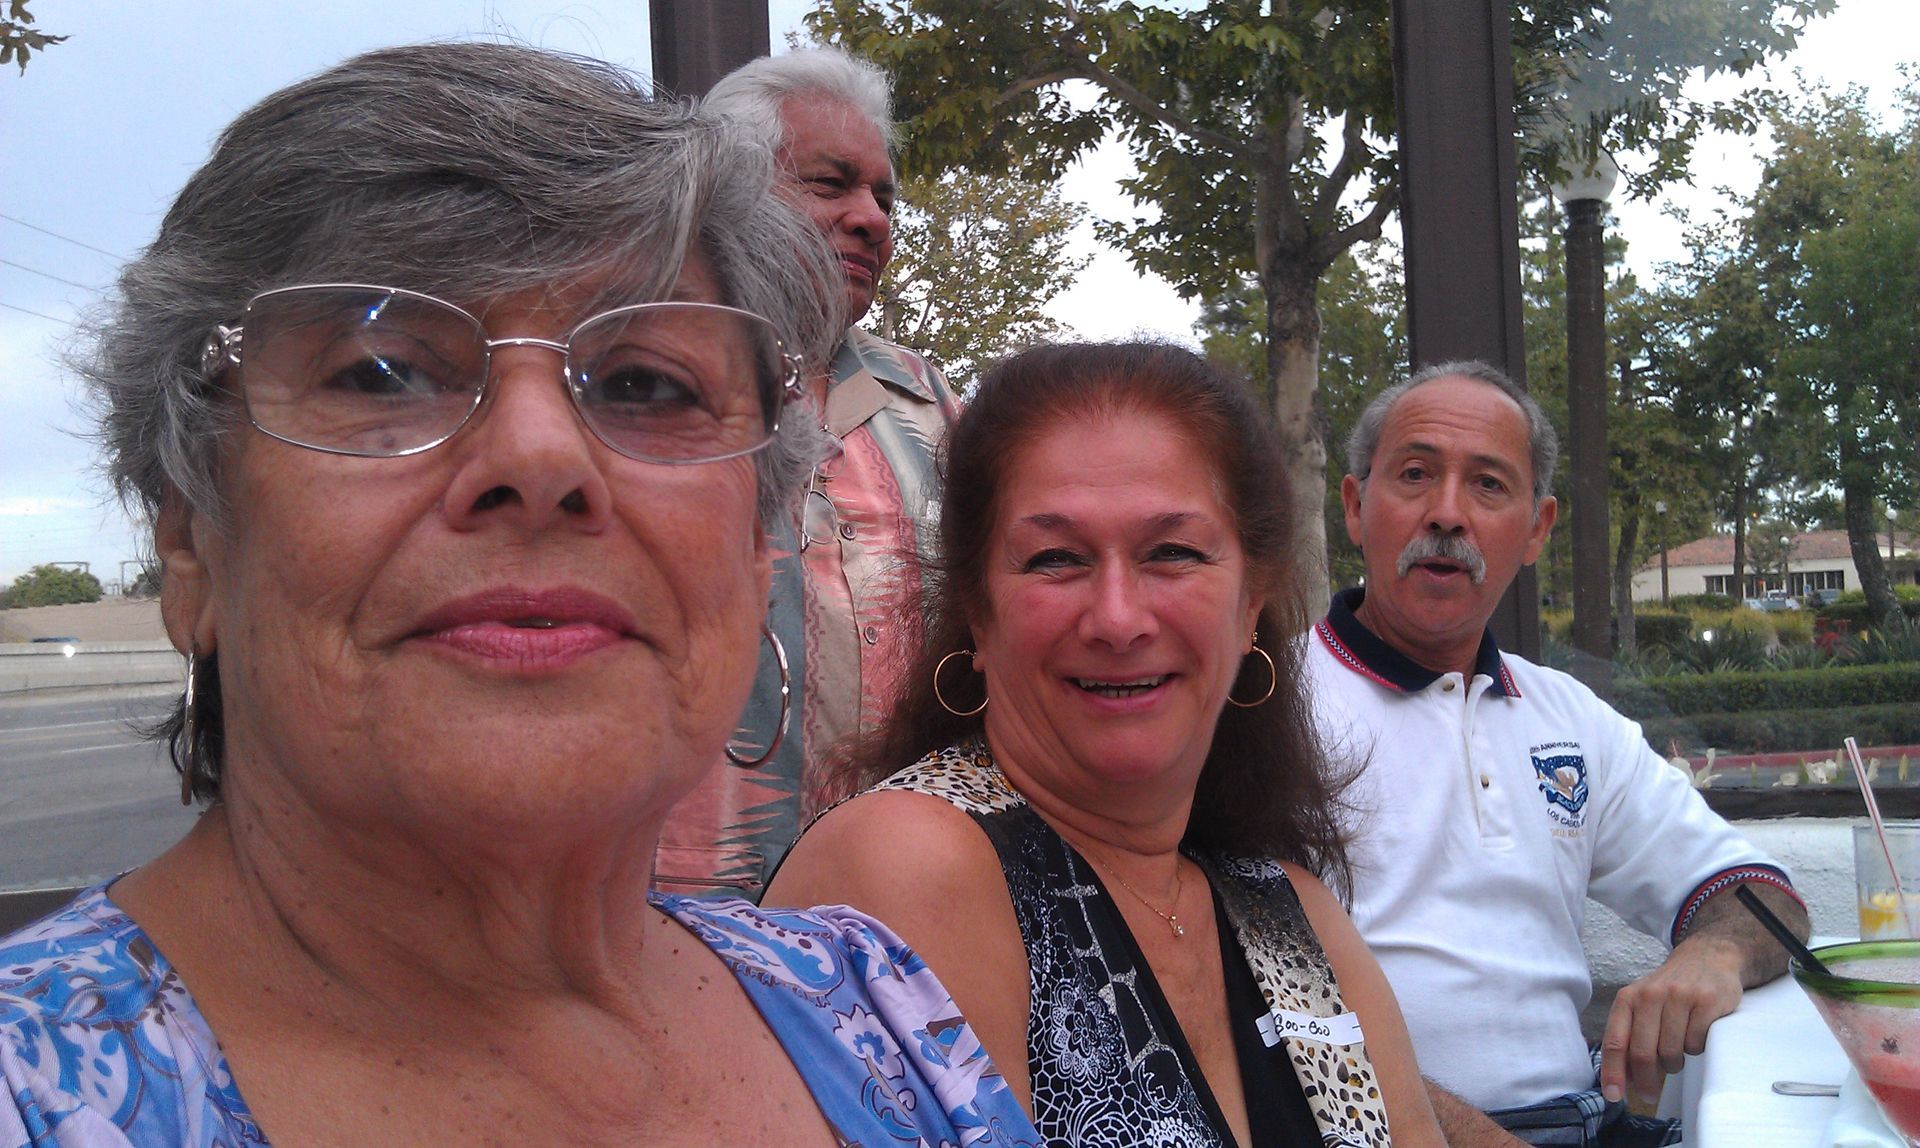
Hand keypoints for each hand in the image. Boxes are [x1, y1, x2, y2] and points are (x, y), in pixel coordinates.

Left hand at [1599, 934, 1744, 1107]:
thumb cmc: (1670, 990)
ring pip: (1670, 1051)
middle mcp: (1650, 995)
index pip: (1615, 1041)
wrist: (1707, 958)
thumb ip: (1630, 1036)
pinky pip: (1696, 1043)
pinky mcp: (1706, 1001)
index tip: (1613, 1096)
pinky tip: (1695, 1037)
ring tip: (1676, 1054)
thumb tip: (1622, 1079)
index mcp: (1628, 998)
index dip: (1613, 1072)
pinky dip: (1695, 1049)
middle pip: (1642, 1052)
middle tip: (1649, 1094)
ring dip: (1673, 1063)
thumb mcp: (1643, 1005)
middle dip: (1646, 1080)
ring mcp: (1679, 997)